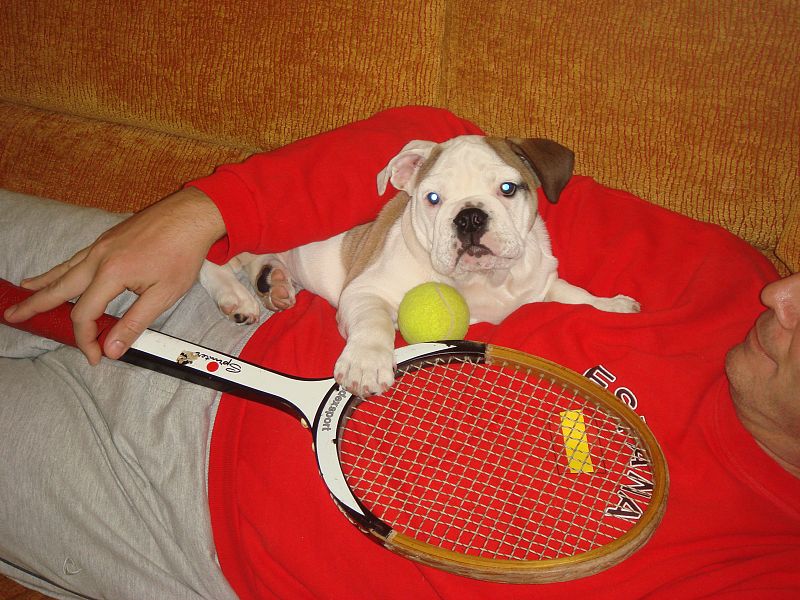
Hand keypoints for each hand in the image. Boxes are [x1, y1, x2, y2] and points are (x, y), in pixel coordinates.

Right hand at [3, 187, 225, 363]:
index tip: (96, 356)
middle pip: (59, 288)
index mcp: (111, 272)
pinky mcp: (107, 239)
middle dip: (35, 305)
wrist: (192, 215)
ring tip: (22, 294)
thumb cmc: (182, 251)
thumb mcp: (164, 294)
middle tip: (13, 317)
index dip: (86, 339)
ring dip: (42, 285)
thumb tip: (112, 348)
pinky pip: (75, 258)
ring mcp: (100, 245)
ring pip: (64, 269)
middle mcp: (98, 257)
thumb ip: (135, 322)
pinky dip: (60, 268)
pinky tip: (54, 272)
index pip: (85, 314)